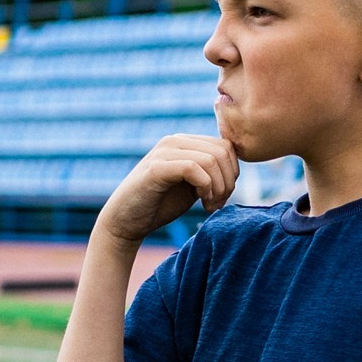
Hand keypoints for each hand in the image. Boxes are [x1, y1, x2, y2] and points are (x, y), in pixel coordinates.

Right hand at [96, 135, 239, 246]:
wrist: (126, 221)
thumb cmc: (161, 205)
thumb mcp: (193, 185)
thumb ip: (211, 173)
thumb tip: (236, 170)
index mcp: (185, 142)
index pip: (226, 146)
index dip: (233, 173)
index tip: (222, 197)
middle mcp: (175, 140)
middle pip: (223, 151)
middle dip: (228, 181)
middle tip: (218, 204)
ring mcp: (164, 152)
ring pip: (211, 159)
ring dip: (218, 187)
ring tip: (210, 206)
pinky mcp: (156, 168)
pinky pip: (193, 168)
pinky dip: (205, 187)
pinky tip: (202, 204)